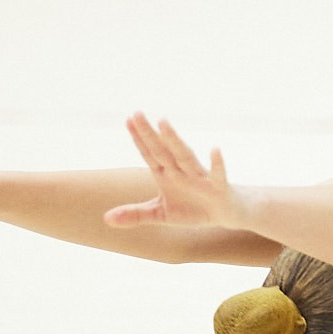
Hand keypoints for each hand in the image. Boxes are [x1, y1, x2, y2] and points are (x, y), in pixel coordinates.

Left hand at [105, 113, 238, 228]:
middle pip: (162, 150)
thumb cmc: (193, 208)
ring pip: (185, 156)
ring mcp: (199, 177)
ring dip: (175, 141)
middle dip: (149, 134)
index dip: (139, 138)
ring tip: (164, 123)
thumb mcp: (161, 215)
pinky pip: (217, 173)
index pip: (150, 154)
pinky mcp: (218, 186)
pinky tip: (215, 149)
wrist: (226, 212)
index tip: (127, 120)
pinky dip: (217, 163)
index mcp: (166, 174)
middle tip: (137, 114)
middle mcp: (181, 171)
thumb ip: (135, 214)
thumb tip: (106, 219)